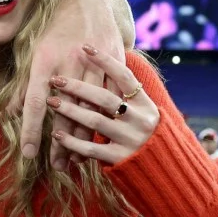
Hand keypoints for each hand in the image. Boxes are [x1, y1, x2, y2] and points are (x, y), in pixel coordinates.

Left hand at [12, 0, 127, 168]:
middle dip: (60, 143)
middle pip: (65, 112)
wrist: (89, 3)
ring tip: (75, 161)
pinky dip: (104, 121)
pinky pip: (110, 100)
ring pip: (90, 110)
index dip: (31, 130)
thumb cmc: (55, 30)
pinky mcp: (113, 65)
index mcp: (44, 61)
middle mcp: (68, 64)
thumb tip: (12, 113)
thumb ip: (25, 84)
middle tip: (56, 167)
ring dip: (82, 138)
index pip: (35, 103)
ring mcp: (93, 65)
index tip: (29, 154)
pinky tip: (98, 140)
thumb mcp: (34, 52)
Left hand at [48, 44, 159, 164]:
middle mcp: (140, 120)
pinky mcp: (121, 159)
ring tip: (51, 103)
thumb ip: (123, 95)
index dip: (105, 60)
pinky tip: (57, 134)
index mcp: (144, 104)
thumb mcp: (141, 111)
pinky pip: (92, 149)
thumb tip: (97, 68)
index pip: (124, 76)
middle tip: (56, 79)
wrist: (166, 170)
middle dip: (77, 87)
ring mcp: (131, 140)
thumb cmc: (143, 133)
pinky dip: (72, 141)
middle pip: (105, 98)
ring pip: (95, 121)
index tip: (85, 46)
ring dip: (70, 111)